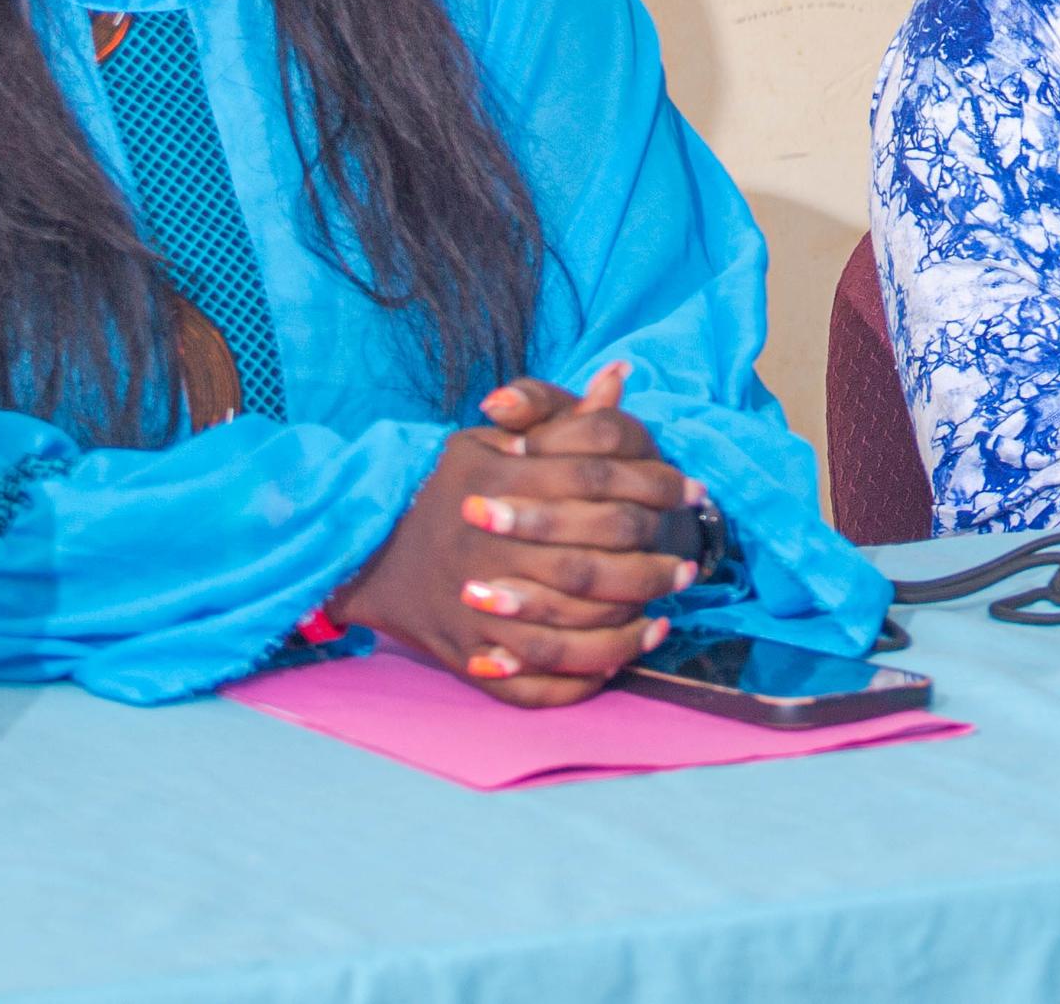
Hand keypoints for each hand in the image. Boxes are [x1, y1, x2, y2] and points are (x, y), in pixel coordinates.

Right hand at [331, 363, 705, 705]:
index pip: (593, 480)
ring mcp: (472, 611)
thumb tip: (619, 375)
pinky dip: (577, 679)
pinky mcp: (465, 657)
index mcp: (494, 487)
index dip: (652, 483)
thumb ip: (556, 413)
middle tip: (688, 566)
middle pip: (587, 564)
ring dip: (623, 631)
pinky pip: (532, 684)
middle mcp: (483, 551)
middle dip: (649, 567)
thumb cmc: (448, 488)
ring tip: (663, 618)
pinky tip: (616, 663)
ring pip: (565, 632)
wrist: (370, 552)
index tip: (690, 491)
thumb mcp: (490, 440)